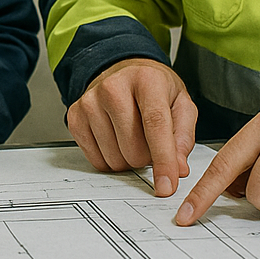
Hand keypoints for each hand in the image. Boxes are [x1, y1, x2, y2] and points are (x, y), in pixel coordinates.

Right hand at [67, 57, 197, 196]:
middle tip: (149, 141)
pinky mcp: (76, 117)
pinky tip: (116, 139)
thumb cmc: (154, 88)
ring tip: (132, 137)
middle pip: (134, 148)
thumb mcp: (180, 103)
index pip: (155, 124)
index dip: (163, 159)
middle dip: (147, 157)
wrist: (123, 71)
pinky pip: (96, 161)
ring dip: (129, 159)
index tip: (167, 187)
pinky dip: (111, 159)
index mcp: (146, 80)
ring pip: (115, 159)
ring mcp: (91, 101)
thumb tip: (179, 169)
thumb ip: (183, 137)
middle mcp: (114, 87)